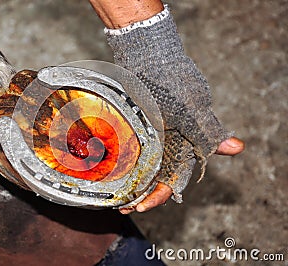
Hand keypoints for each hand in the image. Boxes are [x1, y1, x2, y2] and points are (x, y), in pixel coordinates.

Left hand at [89, 0, 244, 212]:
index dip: (158, 195)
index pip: (173, 179)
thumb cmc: (171, 82)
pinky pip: (127, 150)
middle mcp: (166, 143)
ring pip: (140, 166)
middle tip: (121, 204)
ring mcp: (148, 135)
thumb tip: (237, 149)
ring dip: (128, 181)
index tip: (141, 206)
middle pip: (154, 177)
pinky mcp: (134, 126)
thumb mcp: (189, 109)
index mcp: (184, 144)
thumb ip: (208, 131)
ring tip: (112, 194)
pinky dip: (120, 162)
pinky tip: (107, 170)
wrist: (147, 55)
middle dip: (140, 193)